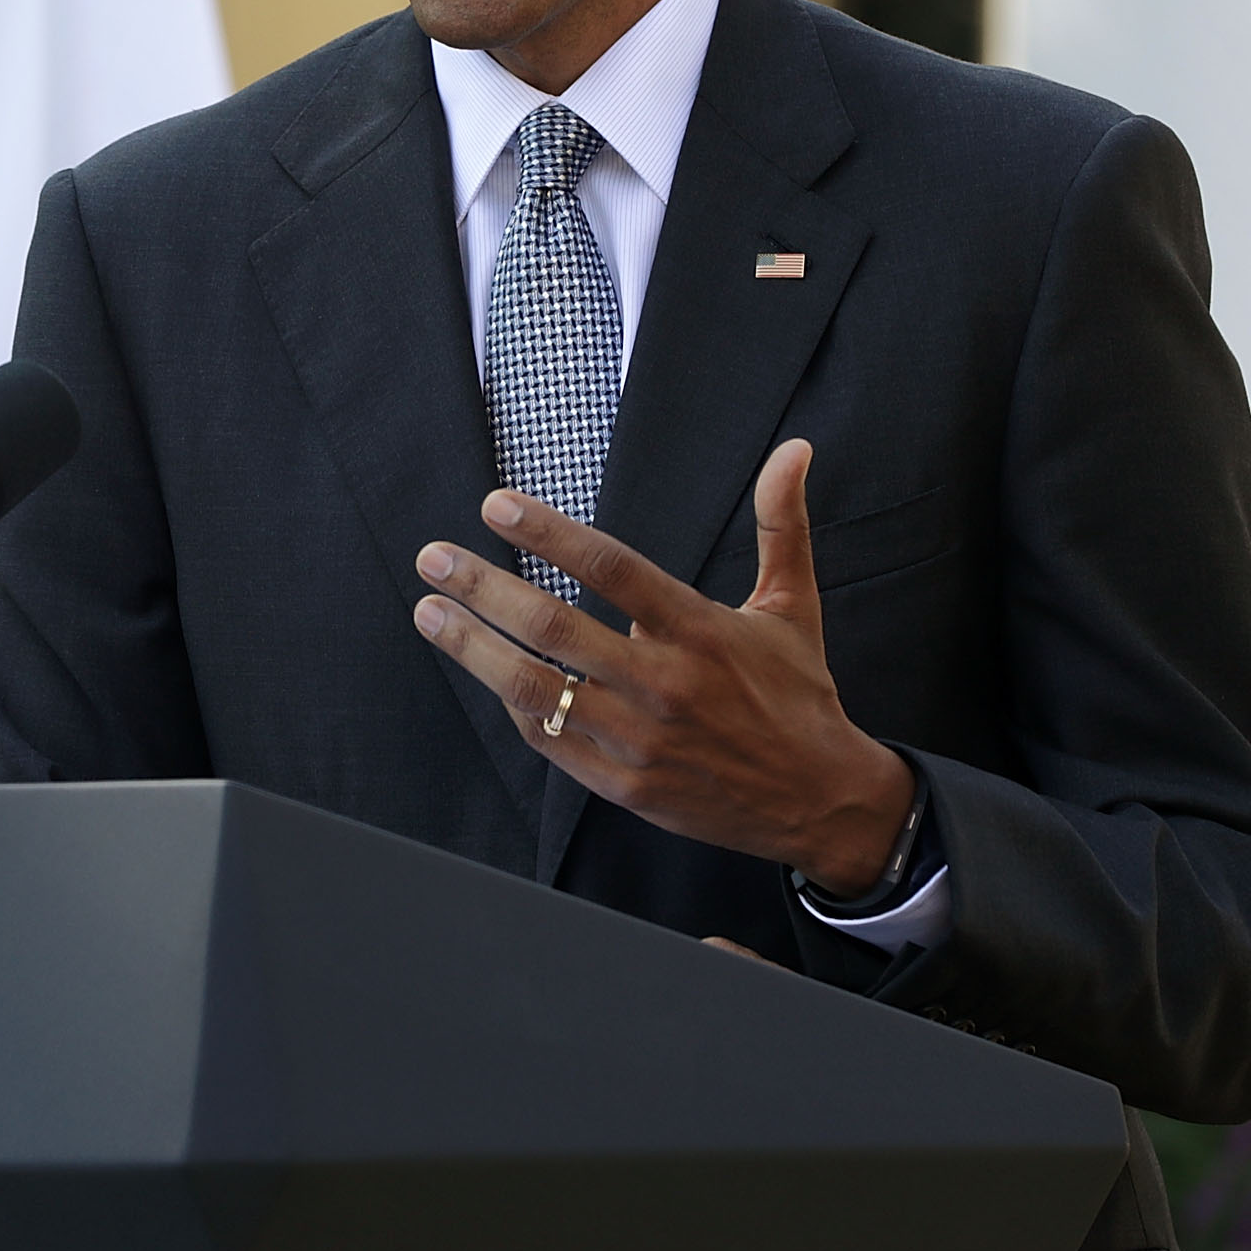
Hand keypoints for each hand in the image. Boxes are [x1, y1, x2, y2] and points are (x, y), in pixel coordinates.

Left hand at [410, 440, 914, 893]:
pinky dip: (513, 703)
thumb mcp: (794, 606)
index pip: (612, 568)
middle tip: (434, 558)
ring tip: (430, 612)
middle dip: (484, 589)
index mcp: (701, 631)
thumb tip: (795, 449)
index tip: (495, 506)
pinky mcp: (623, 784)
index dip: (549, 533)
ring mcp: (639, 739)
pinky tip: (485, 670)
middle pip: (555, 628)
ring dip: (474, 648)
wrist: (820, 802)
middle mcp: (665, 684)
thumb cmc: (798, 695)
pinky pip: (550, 740)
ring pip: (537, 690)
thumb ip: (782, 524)